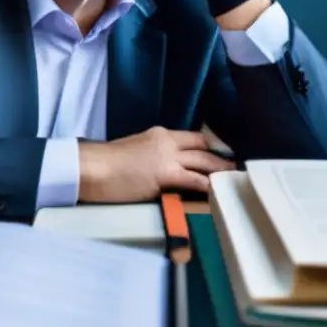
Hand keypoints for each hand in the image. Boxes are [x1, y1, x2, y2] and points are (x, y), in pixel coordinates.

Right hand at [77, 126, 234, 202]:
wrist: (92, 167)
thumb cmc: (106, 163)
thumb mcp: (135, 150)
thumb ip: (153, 154)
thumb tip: (162, 167)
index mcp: (159, 134)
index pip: (192, 137)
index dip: (208, 146)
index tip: (219, 153)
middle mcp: (168, 142)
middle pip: (202, 146)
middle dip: (219, 156)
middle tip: (233, 165)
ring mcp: (168, 158)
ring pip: (203, 161)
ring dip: (219, 170)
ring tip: (232, 178)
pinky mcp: (165, 175)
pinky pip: (194, 180)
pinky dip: (207, 185)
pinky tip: (216, 192)